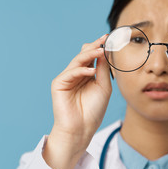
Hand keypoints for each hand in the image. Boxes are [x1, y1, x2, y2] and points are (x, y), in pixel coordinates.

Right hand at [43, 34, 111, 168]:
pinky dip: (82, 70)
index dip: (99, 47)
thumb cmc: (93, 110)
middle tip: (104, 39)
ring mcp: (67, 78)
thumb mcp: (103, 87)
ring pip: (77, 61)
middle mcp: (76, 74)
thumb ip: (102, 70)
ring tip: (101, 50)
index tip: (108, 39)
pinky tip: (92, 72)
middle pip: (84, 55)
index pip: (92, 57)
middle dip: (94, 47)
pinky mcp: (59, 84)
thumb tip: (105, 52)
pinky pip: (71, 72)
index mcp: (87, 75)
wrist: (82, 129)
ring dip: (89, 54)